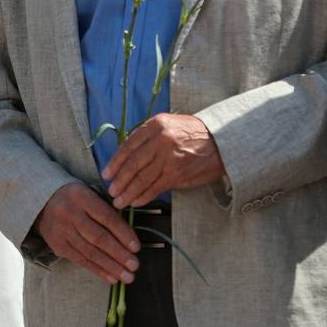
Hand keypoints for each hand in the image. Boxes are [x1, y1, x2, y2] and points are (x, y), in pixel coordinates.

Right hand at [35, 183, 140, 284]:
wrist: (42, 202)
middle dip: (118, 253)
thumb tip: (128, 238)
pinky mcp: (57, 244)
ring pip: (89, 251)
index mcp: (81, 196)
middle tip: (134, 266)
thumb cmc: (75, 200)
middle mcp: (69, 213)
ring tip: (127, 276)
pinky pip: (80, 260)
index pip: (106, 217)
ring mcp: (61, 230)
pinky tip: (111, 277)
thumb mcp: (89, 195)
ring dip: (110, 266)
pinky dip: (97, 270)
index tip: (136, 247)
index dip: (122, 233)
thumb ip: (106, 211)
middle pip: (97, 237)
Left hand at [103, 112, 226, 208]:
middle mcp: (160, 141)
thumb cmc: (191, 132)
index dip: (115, 161)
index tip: (107, 173)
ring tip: (119, 201)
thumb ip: (147, 135)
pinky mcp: (178, 175)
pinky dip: (144, 196)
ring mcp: (169, 159)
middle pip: (133, 163)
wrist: (219, 141)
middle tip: (111, 190)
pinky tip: (136, 202)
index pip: (129, 145)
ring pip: (142, 178)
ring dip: (128, 192)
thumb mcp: (167, 123)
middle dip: (119, 180)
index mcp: (155, 125)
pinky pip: (156, 187)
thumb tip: (127, 154)